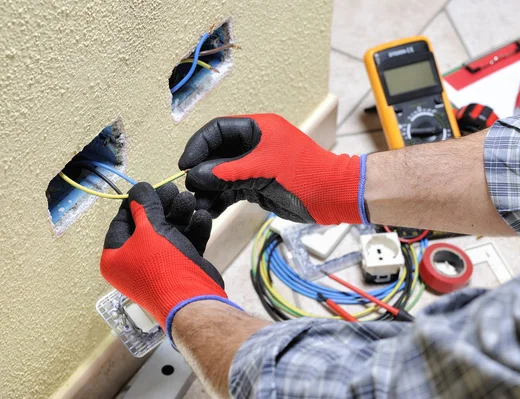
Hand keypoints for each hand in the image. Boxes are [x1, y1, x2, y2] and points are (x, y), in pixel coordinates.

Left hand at [100, 182, 239, 339]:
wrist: (192, 301)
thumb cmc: (162, 266)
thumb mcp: (149, 231)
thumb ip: (144, 206)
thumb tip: (139, 188)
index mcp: (115, 257)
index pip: (121, 221)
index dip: (136, 202)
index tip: (149, 186)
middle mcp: (134, 262)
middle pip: (148, 226)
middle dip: (163, 206)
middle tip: (174, 189)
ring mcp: (158, 266)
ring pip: (168, 233)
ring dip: (180, 216)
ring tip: (191, 200)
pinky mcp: (180, 268)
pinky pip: (183, 244)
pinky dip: (192, 230)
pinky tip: (202, 217)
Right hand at [178, 114, 367, 224]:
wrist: (333, 196)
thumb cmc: (304, 174)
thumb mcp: (263, 170)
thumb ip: (227, 172)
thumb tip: (195, 176)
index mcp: (257, 129)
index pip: (217, 130)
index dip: (198, 145)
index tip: (185, 165)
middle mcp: (254, 145)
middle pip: (216, 153)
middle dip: (202, 171)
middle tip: (190, 190)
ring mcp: (255, 166)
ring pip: (222, 174)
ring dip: (209, 189)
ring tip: (198, 205)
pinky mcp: (257, 186)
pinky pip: (232, 190)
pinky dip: (220, 199)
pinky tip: (210, 211)